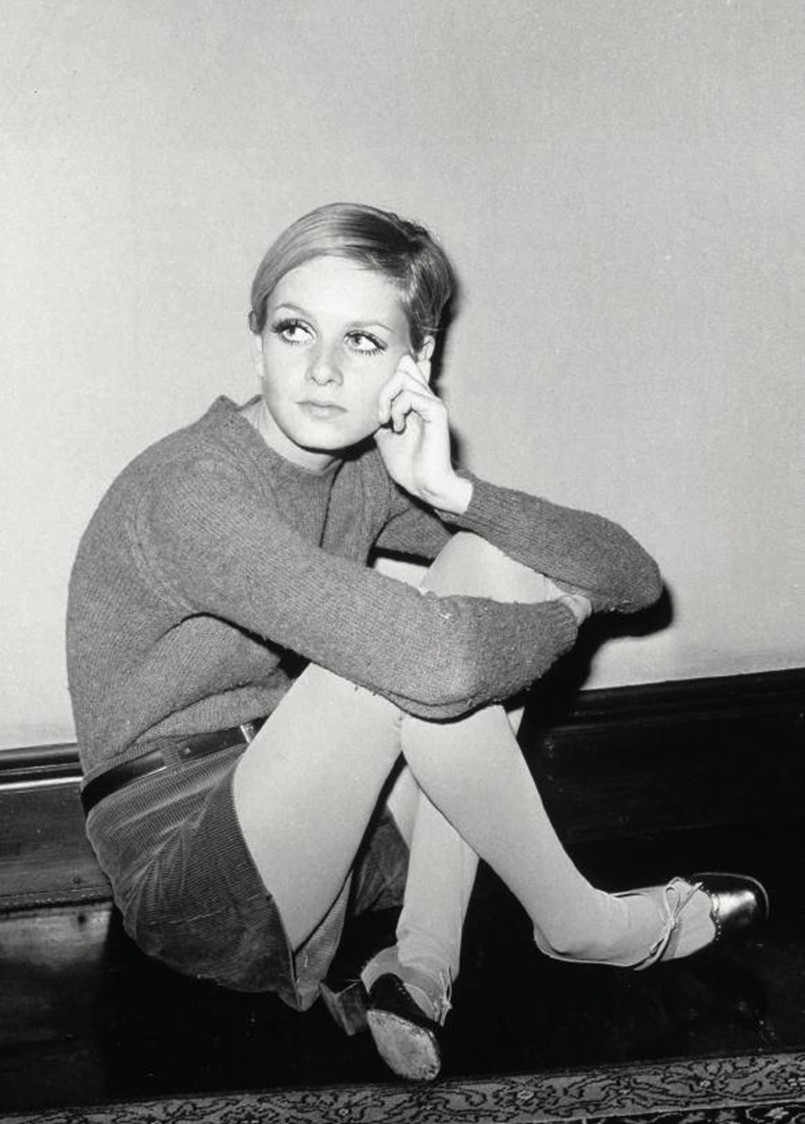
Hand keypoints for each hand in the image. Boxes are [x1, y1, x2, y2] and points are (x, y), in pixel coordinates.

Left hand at [374, 354, 471, 513]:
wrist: (423, 484)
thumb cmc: (406, 464)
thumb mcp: (383, 435)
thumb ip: (380, 414)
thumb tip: (364, 403)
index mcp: (416, 401)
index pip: (405, 366)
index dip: (387, 378)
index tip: (378, 409)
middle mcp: (425, 397)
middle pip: (403, 363)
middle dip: (384, 385)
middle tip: (380, 414)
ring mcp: (432, 402)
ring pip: (404, 374)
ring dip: (387, 398)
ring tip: (386, 421)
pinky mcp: (437, 411)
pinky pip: (411, 395)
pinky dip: (398, 409)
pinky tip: (397, 427)